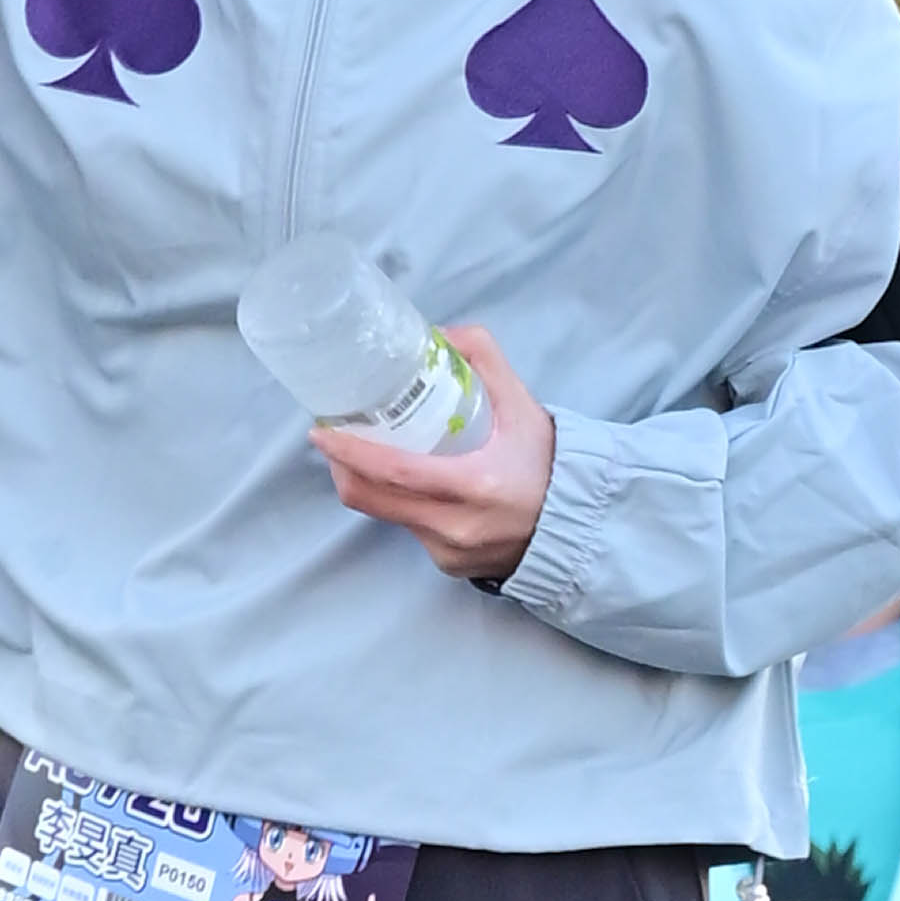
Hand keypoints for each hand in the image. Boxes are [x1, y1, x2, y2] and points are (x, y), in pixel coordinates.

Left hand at [310, 322, 558, 586]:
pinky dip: (400, 504)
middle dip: (343, 467)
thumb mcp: (524, 407)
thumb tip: (439, 333)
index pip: (394, 471)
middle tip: (334, 437)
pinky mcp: (448, 566)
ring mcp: (449, 552)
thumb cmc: (549, 465)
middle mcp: (457, 526)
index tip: (322, 431)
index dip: (350, 452)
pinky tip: (409, 484)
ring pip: (387, 516)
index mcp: (475, 485)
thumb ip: (484, 360)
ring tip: (366, 453)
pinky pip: (409, 531)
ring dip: (368, 484)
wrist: (577, 526)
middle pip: (372, 500)